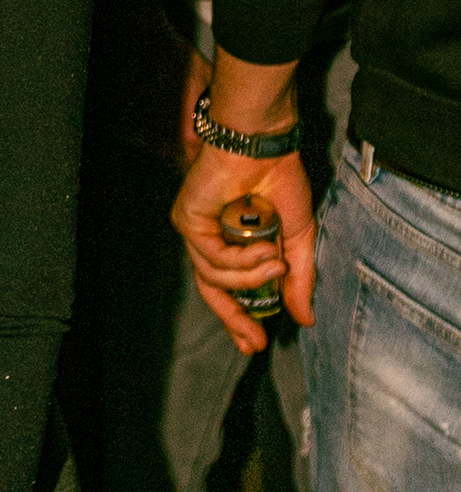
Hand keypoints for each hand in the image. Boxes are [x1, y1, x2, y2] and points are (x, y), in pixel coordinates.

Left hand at [170, 61, 313, 353]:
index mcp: (232, 243)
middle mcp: (210, 239)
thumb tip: (305, 319)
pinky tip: (262, 248)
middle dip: (234, 318)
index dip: (238, 318)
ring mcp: (196, 230)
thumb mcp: (297, 238)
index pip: (227, 289)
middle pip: (212, 290)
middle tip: (255, 339)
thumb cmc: (279, 181)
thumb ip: (298, 279)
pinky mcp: (187, 220)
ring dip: (252, 275)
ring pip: (216, 278)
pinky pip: (213, 259)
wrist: (263, 147)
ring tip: (276, 260)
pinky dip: (241, 259)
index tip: (256, 343)